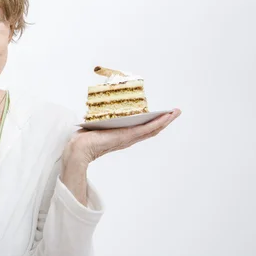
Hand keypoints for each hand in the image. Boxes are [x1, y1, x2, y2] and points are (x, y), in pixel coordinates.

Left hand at [63, 109, 182, 169]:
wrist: (79, 147)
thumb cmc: (86, 137)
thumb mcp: (99, 125)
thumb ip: (104, 120)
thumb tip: (102, 109)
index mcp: (124, 136)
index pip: (143, 129)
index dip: (154, 122)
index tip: (164, 114)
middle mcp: (129, 137)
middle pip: (152, 128)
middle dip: (165, 120)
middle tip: (176, 112)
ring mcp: (130, 137)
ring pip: (152, 128)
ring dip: (165, 121)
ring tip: (175, 113)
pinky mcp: (127, 136)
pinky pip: (146, 129)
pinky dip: (157, 123)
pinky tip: (165, 117)